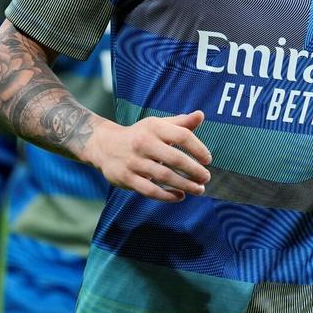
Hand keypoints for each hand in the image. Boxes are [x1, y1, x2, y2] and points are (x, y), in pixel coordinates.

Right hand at [87, 110, 211, 201]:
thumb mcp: (157, 125)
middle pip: (175, 159)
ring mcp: (134, 162)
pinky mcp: (127, 178)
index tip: (207, 160)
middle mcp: (144, 143)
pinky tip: (180, 196)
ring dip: (185, 185)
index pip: (182, 136)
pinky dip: (167, 196)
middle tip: (206, 178)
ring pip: (164, 176)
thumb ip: (180, 123)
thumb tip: (201, 115)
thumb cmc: (139, 135)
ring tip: (199, 189)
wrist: (104, 145)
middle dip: (194, 170)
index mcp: (154, 127)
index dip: (198, 148)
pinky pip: (150, 190)